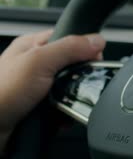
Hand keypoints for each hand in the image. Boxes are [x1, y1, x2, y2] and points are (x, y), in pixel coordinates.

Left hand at [0, 30, 104, 150]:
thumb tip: (96, 40)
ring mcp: (36, 89)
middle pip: (72, 66)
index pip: (69, 39)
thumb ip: (70, 48)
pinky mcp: (38, 110)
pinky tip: (62, 119)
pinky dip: (66, 116)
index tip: (96, 60)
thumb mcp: (39, 61)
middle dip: (80, 78)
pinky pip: (62, 110)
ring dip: (72, 99)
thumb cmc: (0, 93)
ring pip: (69, 90)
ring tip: (67, 105)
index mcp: (33, 46)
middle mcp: (35, 66)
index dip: (85, 48)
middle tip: (81, 85)